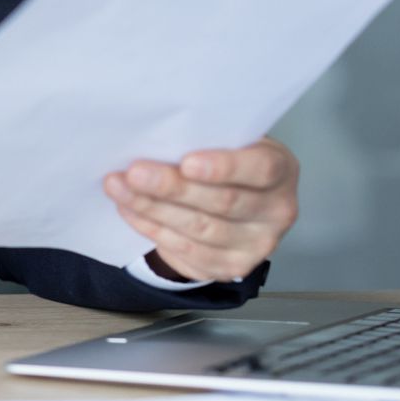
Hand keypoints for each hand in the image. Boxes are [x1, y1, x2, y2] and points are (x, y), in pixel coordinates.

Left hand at [103, 138, 298, 282]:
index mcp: (281, 170)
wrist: (232, 201)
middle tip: (135, 173)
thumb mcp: (228, 141)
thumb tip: (155, 134)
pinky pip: (186, 249)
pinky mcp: (229, 266)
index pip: (260, 169)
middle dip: (173, 187)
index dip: (225, 167)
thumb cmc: (225, 160)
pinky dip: (152, 227)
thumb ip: (205, 138)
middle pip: (223, 202)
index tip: (187, 162)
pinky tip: (129, 209)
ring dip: (153, 207)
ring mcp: (256, 245)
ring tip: (119, 187)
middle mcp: (276, 211)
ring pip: (200, 228)